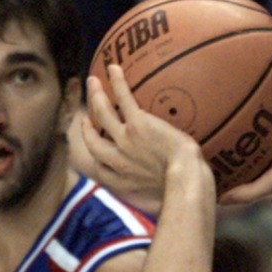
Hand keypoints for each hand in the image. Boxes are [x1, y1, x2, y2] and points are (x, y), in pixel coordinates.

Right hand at [80, 64, 203, 210]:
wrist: (185, 179)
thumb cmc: (180, 194)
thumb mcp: (158, 203)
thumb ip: (151, 201)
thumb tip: (160, 204)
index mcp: (122, 182)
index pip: (100, 169)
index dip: (93, 158)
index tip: (94, 149)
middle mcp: (117, 160)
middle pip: (93, 141)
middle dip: (86, 127)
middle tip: (86, 117)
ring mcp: (125, 140)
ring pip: (103, 114)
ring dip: (96, 96)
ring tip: (93, 82)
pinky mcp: (138, 124)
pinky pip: (123, 98)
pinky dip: (117, 82)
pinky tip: (113, 67)